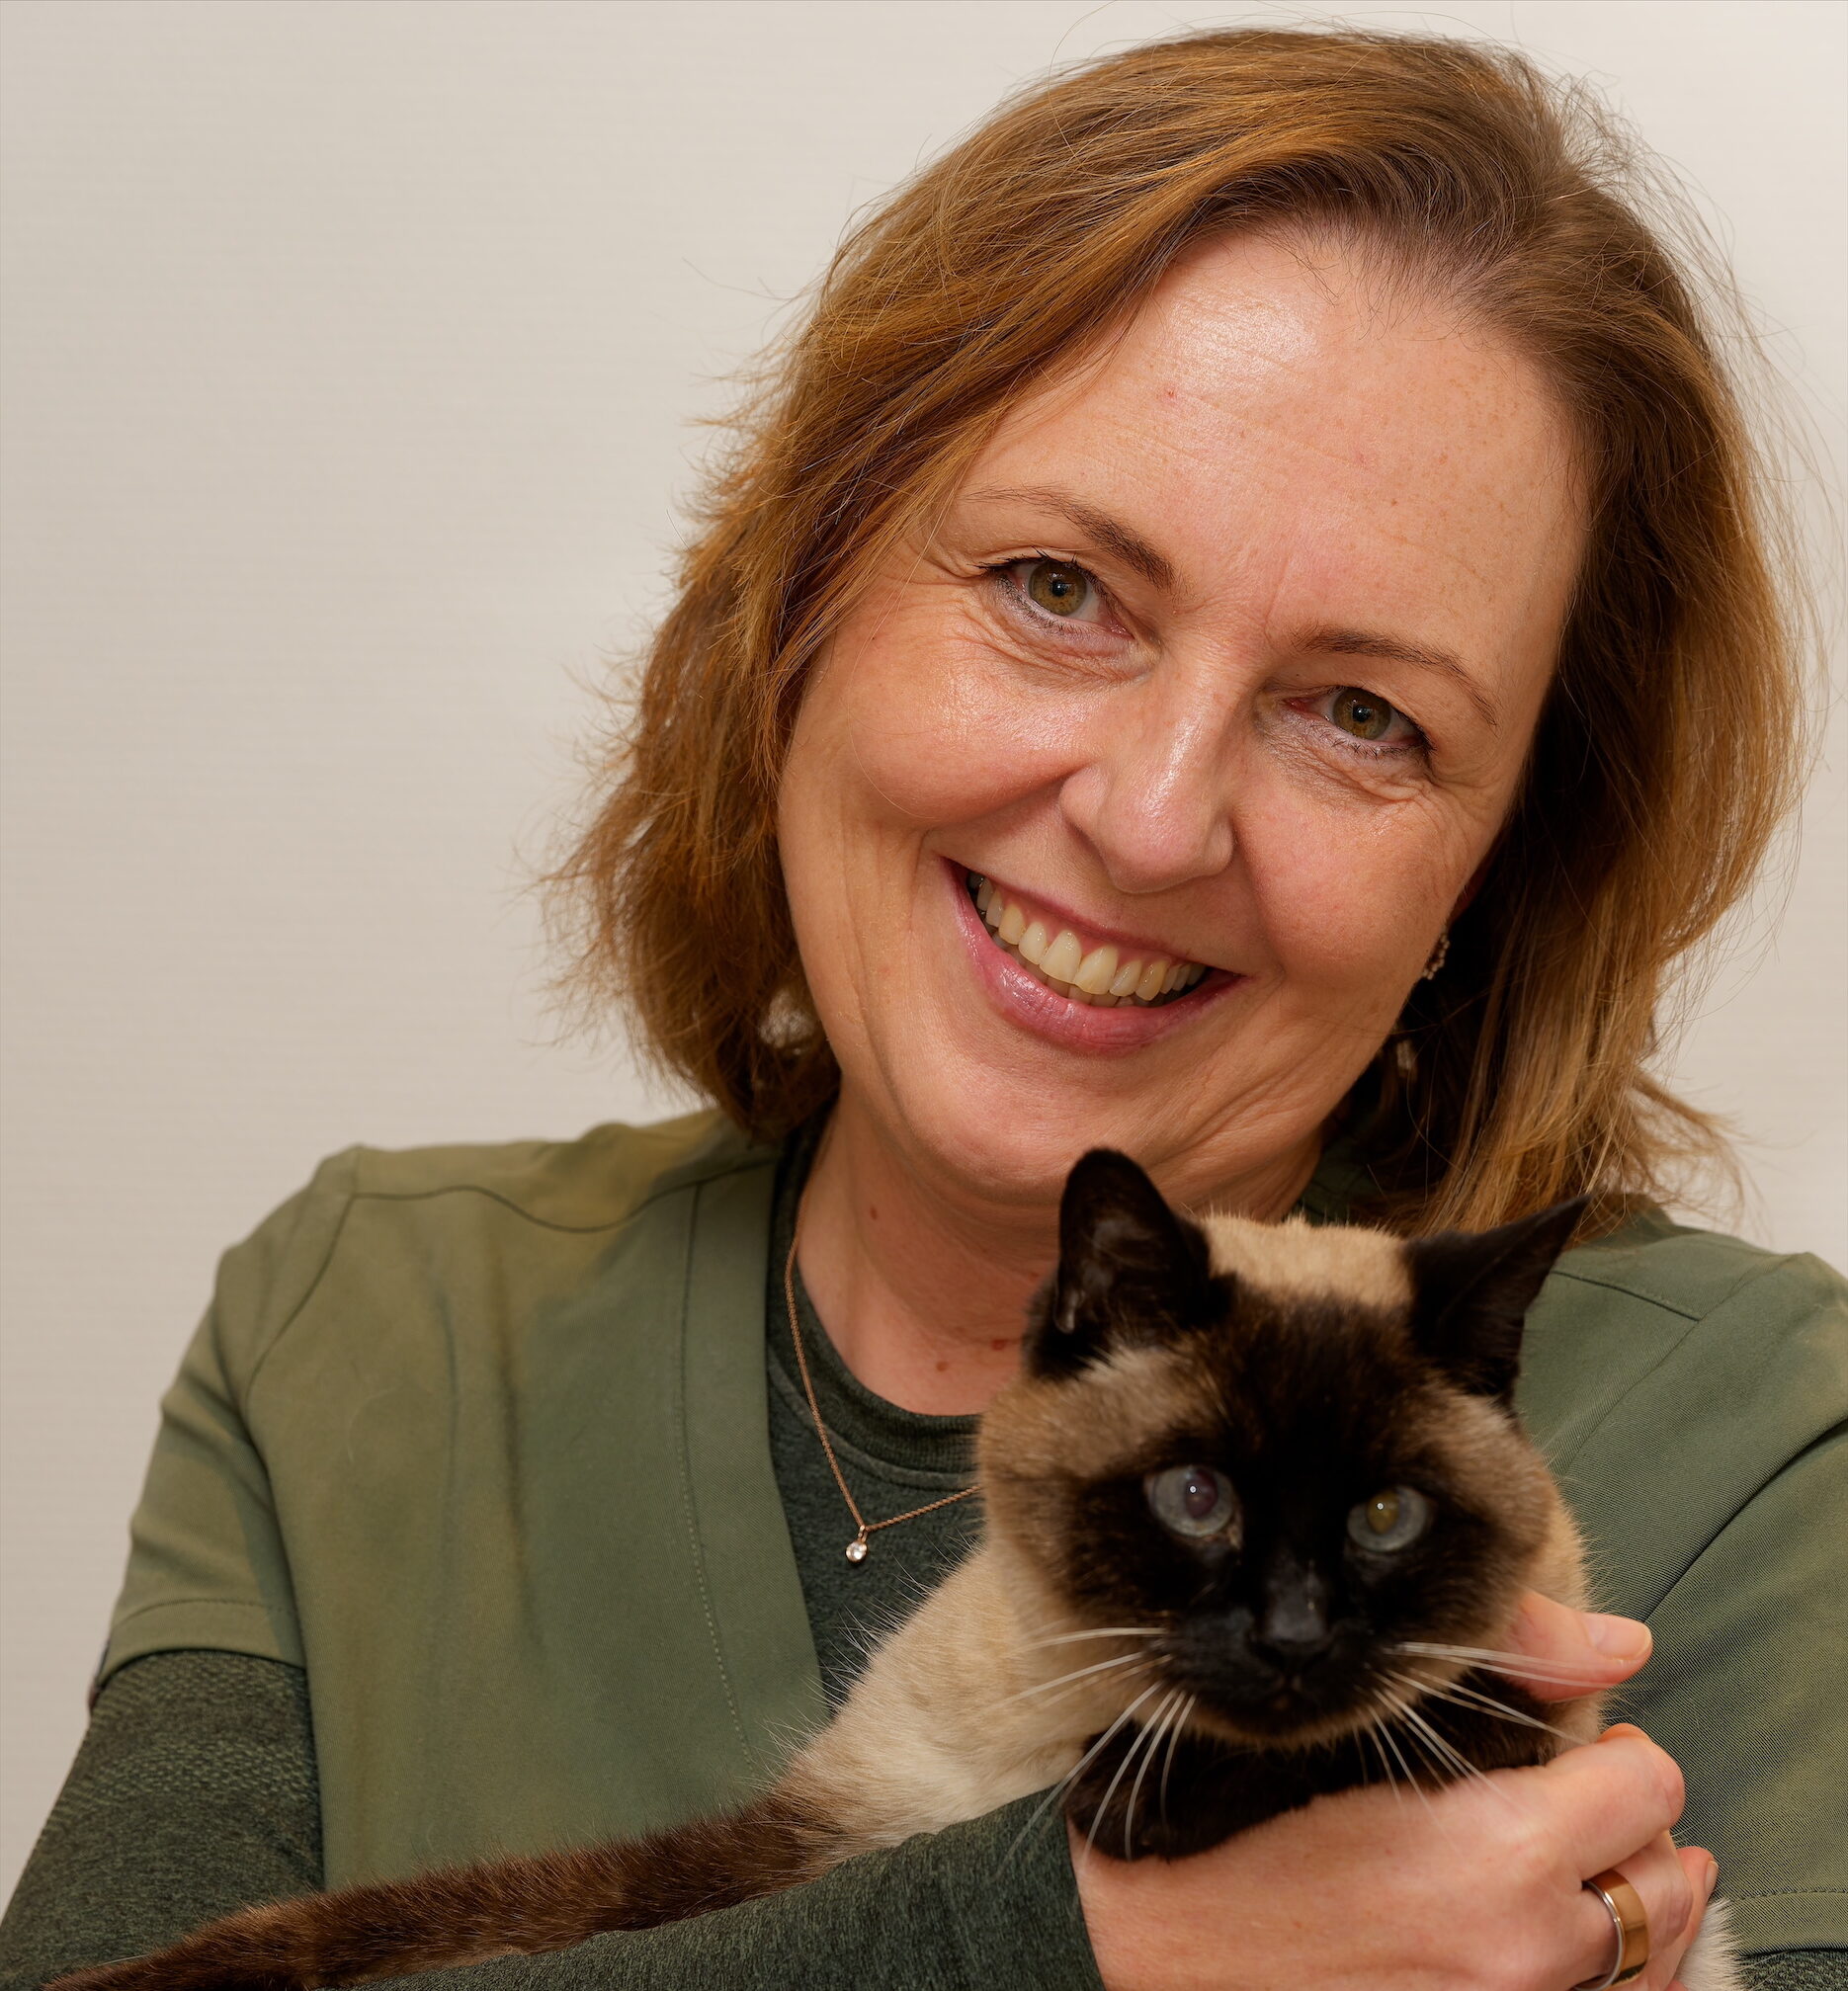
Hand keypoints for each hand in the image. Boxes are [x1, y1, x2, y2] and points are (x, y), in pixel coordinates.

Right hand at [1075, 1595, 1719, 1990]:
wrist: (1143, 1950)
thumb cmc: (1222, 1829)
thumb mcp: (1341, 1721)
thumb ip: (1490, 1669)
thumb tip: (1613, 1641)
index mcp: (1497, 1856)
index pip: (1645, 1787)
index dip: (1612, 1749)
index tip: (1575, 1745)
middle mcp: (1525, 1956)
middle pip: (1665, 1881)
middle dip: (1631, 1829)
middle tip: (1578, 1801)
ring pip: (1651, 1965)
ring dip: (1631, 1909)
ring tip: (1589, 1873)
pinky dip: (1608, 1981)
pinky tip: (1569, 1950)